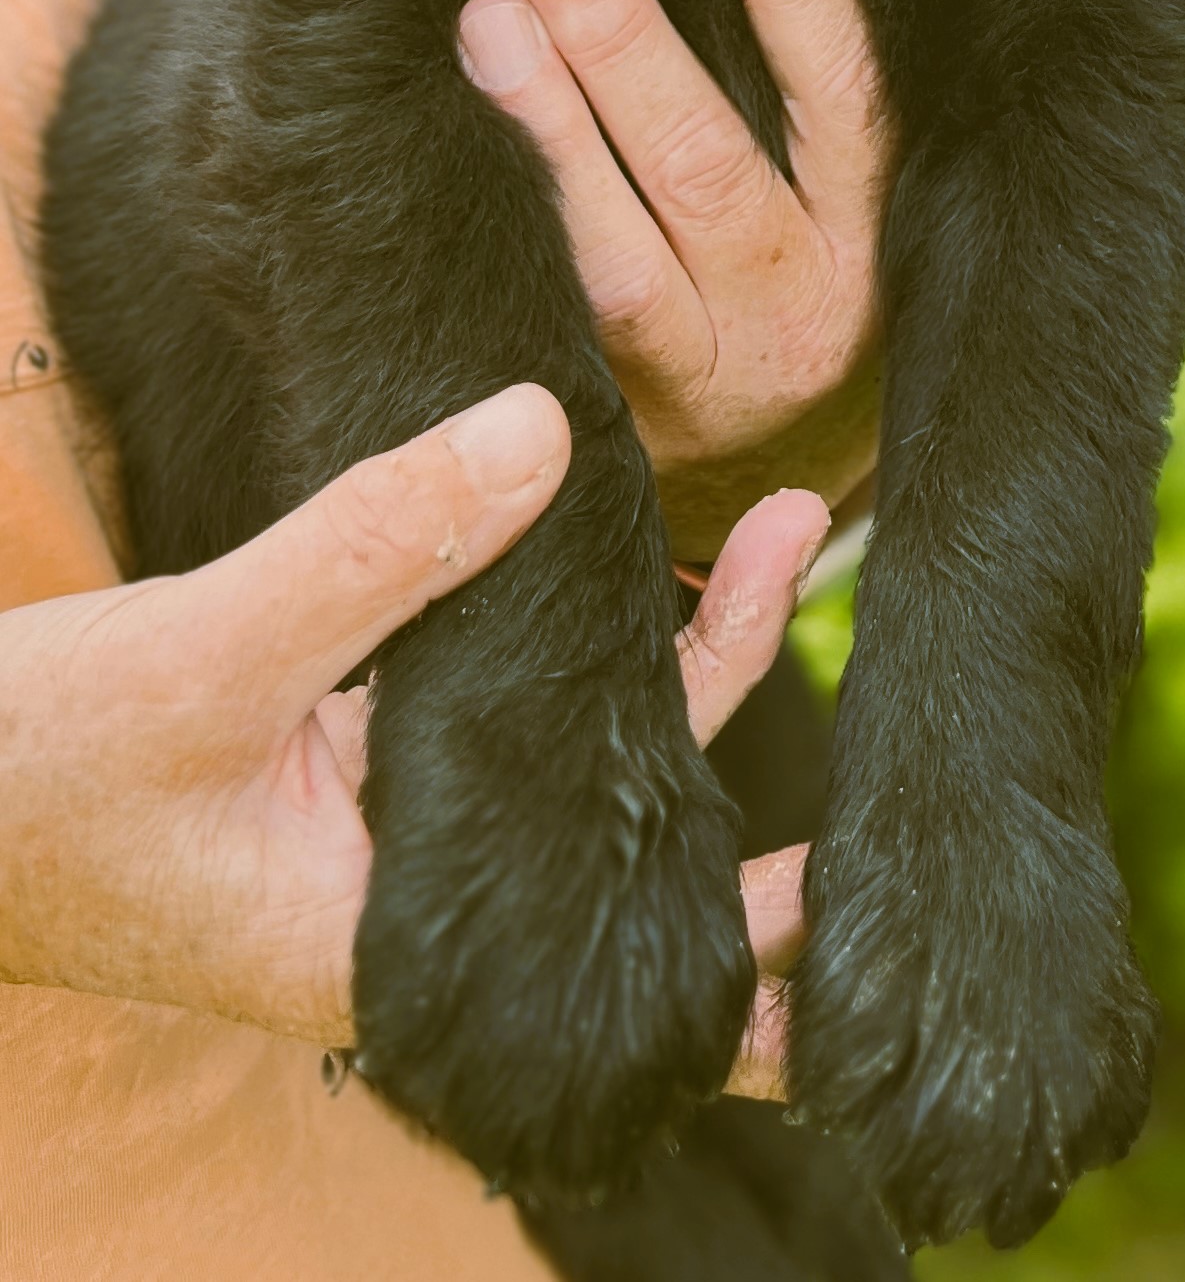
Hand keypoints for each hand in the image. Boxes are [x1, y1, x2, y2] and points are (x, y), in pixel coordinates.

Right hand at [0, 382, 826, 1076]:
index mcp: (395, 948)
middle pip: (632, 837)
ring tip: (768, 520)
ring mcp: (388, 850)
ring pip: (578, 757)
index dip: (763, 953)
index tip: (877, 884)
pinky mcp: (354, 784)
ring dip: (675, 647)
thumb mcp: (205, 653)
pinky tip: (618, 547)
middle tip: (810, 544)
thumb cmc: (32, 774)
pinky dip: (574, 639)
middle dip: (738, 705)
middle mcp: (417, 914)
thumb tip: (545, 430)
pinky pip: (503, 717)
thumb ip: (378, 547)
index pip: (634, 976)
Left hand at [457, 0, 887, 556]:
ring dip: (548, 130)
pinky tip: (439, 145)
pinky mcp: (616, 421)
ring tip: (482, 19)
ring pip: (619, 255)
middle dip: (622, 37)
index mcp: (872, 228)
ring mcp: (703, 377)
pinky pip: (556, 322)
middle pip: (709, 164)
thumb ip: (793, 87)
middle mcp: (799, 309)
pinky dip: (504, 230)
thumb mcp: (835, 192)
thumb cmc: (791, 274)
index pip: (844, 88)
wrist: (769, 485)